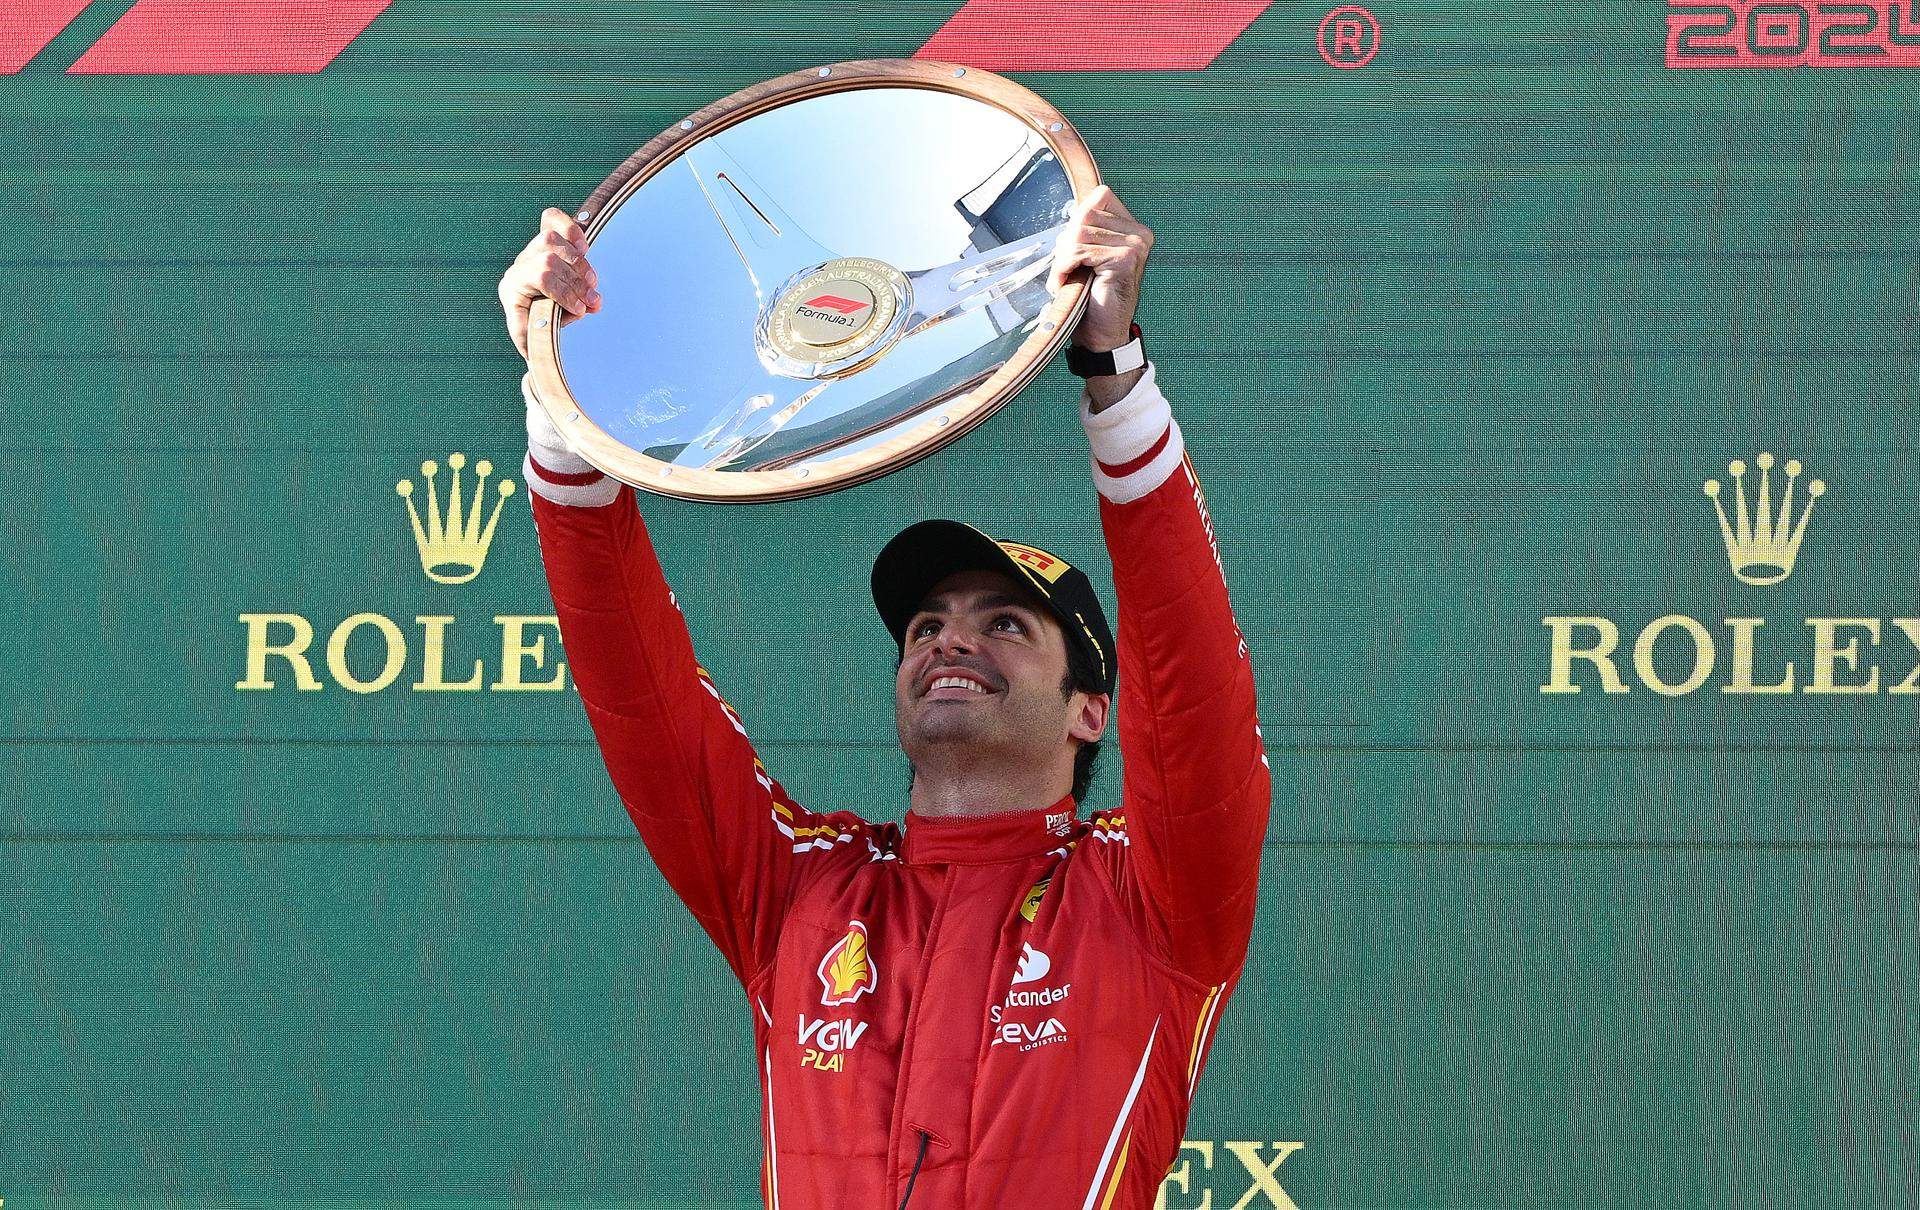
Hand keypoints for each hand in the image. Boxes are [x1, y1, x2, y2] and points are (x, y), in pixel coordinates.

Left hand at [498, 207, 601, 358]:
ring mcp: (532, 249)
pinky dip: (571, 230)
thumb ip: (534, 339)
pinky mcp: (546, 239)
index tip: (581, 309)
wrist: (536, 313)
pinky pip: (552, 220)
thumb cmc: (535, 325)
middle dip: (576, 282)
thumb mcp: (532, 337)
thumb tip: (536, 344)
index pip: (541, 277)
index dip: (565, 291)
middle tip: (594, 301)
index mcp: (513, 286)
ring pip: (551, 240)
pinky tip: (583, 248)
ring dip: (578, 262)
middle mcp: (520, 264)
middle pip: (549, 259)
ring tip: (592, 283)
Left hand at [1047, 185, 1151, 351]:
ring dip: (1063, 258)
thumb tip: (1071, 210)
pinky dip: (1063, 267)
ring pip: (1078, 233)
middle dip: (1065, 243)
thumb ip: (1085, 230)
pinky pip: (1079, 251)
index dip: (1077, 220)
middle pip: (1084, 215)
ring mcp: (1135, 246)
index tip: (1073, 249)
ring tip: (1065, 277)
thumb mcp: (1086, 256)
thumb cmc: (1092, 298)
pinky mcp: (1125, 259)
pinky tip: (1065, 282)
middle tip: (1065, 269)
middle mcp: (1139, 234)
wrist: (1102, 335)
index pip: (1099, 196)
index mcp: (1133, 229)